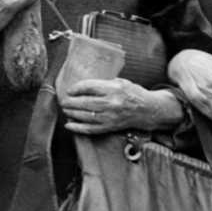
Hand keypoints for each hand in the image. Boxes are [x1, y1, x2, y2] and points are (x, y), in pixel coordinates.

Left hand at [59, 78, 180, 133]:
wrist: (148, 110)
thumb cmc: (134, 93)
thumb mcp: (121, 82)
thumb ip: (104, 83)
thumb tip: (84, 85)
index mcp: (114, 89)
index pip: (89, 87)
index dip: (76, 88)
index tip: (69, 90)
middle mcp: (111, 103)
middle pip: (85, 102)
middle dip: (70, 102)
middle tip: (63, 101)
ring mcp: (110, 117)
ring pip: (85, 116)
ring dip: (72, 113)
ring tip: (65, 110)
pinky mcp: (110, 127)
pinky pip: (90, 129)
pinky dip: (78, 127)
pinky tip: (69, 124)